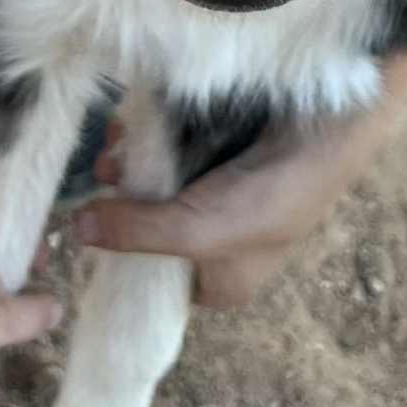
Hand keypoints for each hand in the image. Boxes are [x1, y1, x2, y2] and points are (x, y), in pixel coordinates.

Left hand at [74, 49, 406, 307]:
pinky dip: (154, 139)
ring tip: (115, 144)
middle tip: (104, 173)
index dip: (123, 258)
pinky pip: (176, 152)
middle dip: (123, 199)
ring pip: (161, 185)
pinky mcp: (226, 155)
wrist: (330, 130)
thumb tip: (76, 229)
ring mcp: (225, 197)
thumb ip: (135, 233)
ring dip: (133, 164)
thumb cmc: (270, 197)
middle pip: (153, 226)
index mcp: (224, 282)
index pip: (159, 282)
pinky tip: (135, 124)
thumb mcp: (195, 230)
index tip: (91, 227)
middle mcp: (222, 245)